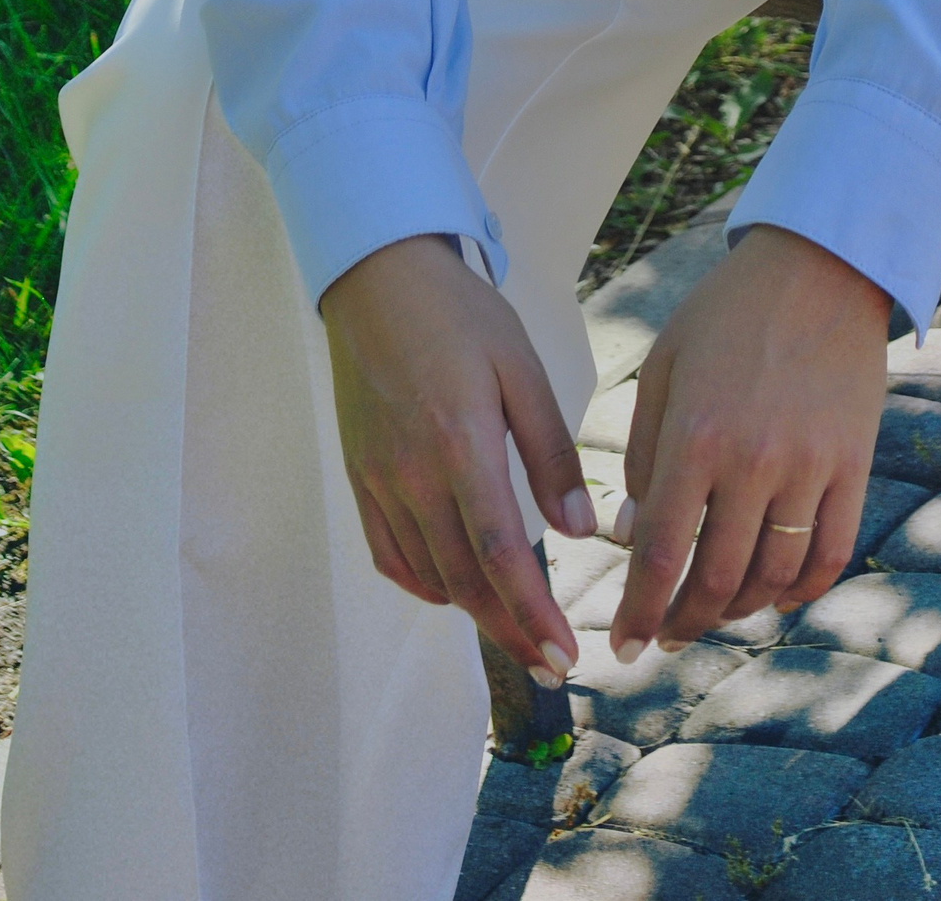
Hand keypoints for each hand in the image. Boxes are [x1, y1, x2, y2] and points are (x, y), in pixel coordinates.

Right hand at [320, 233, 597, 681]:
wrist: (376, 276)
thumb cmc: (460, 313)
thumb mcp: (520, 367)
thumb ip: (550, 451)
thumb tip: (580, 529)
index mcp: (460, 445)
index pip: (500, 556)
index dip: (533, 615)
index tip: (564, 655)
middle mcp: (413, 473)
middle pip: (464, 580)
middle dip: (511, 631)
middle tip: (552, 664)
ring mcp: (380, 478)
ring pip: (428, 573)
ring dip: (473, 612)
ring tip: (516, 631)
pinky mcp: (361, 475)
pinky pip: (389, 553)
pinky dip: (424, 583)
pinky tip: (454, 588)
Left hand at [607, 224, 888, 659]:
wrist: (817, 270)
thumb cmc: (725, 315)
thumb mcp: (664, 369)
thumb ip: (646, 457)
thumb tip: (633, 537)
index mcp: (696, 436)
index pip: (659, 555)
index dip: (636, 612)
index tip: (620, 647)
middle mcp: (753, 462)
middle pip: (716, 581)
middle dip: (683, 623)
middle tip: (665, 636)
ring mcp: (811, 468)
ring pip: (772, 578)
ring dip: (738, 612)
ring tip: (713, 613)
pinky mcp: (854, 468)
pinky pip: (829, 556)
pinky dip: (800, 591)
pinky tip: (774, 594)